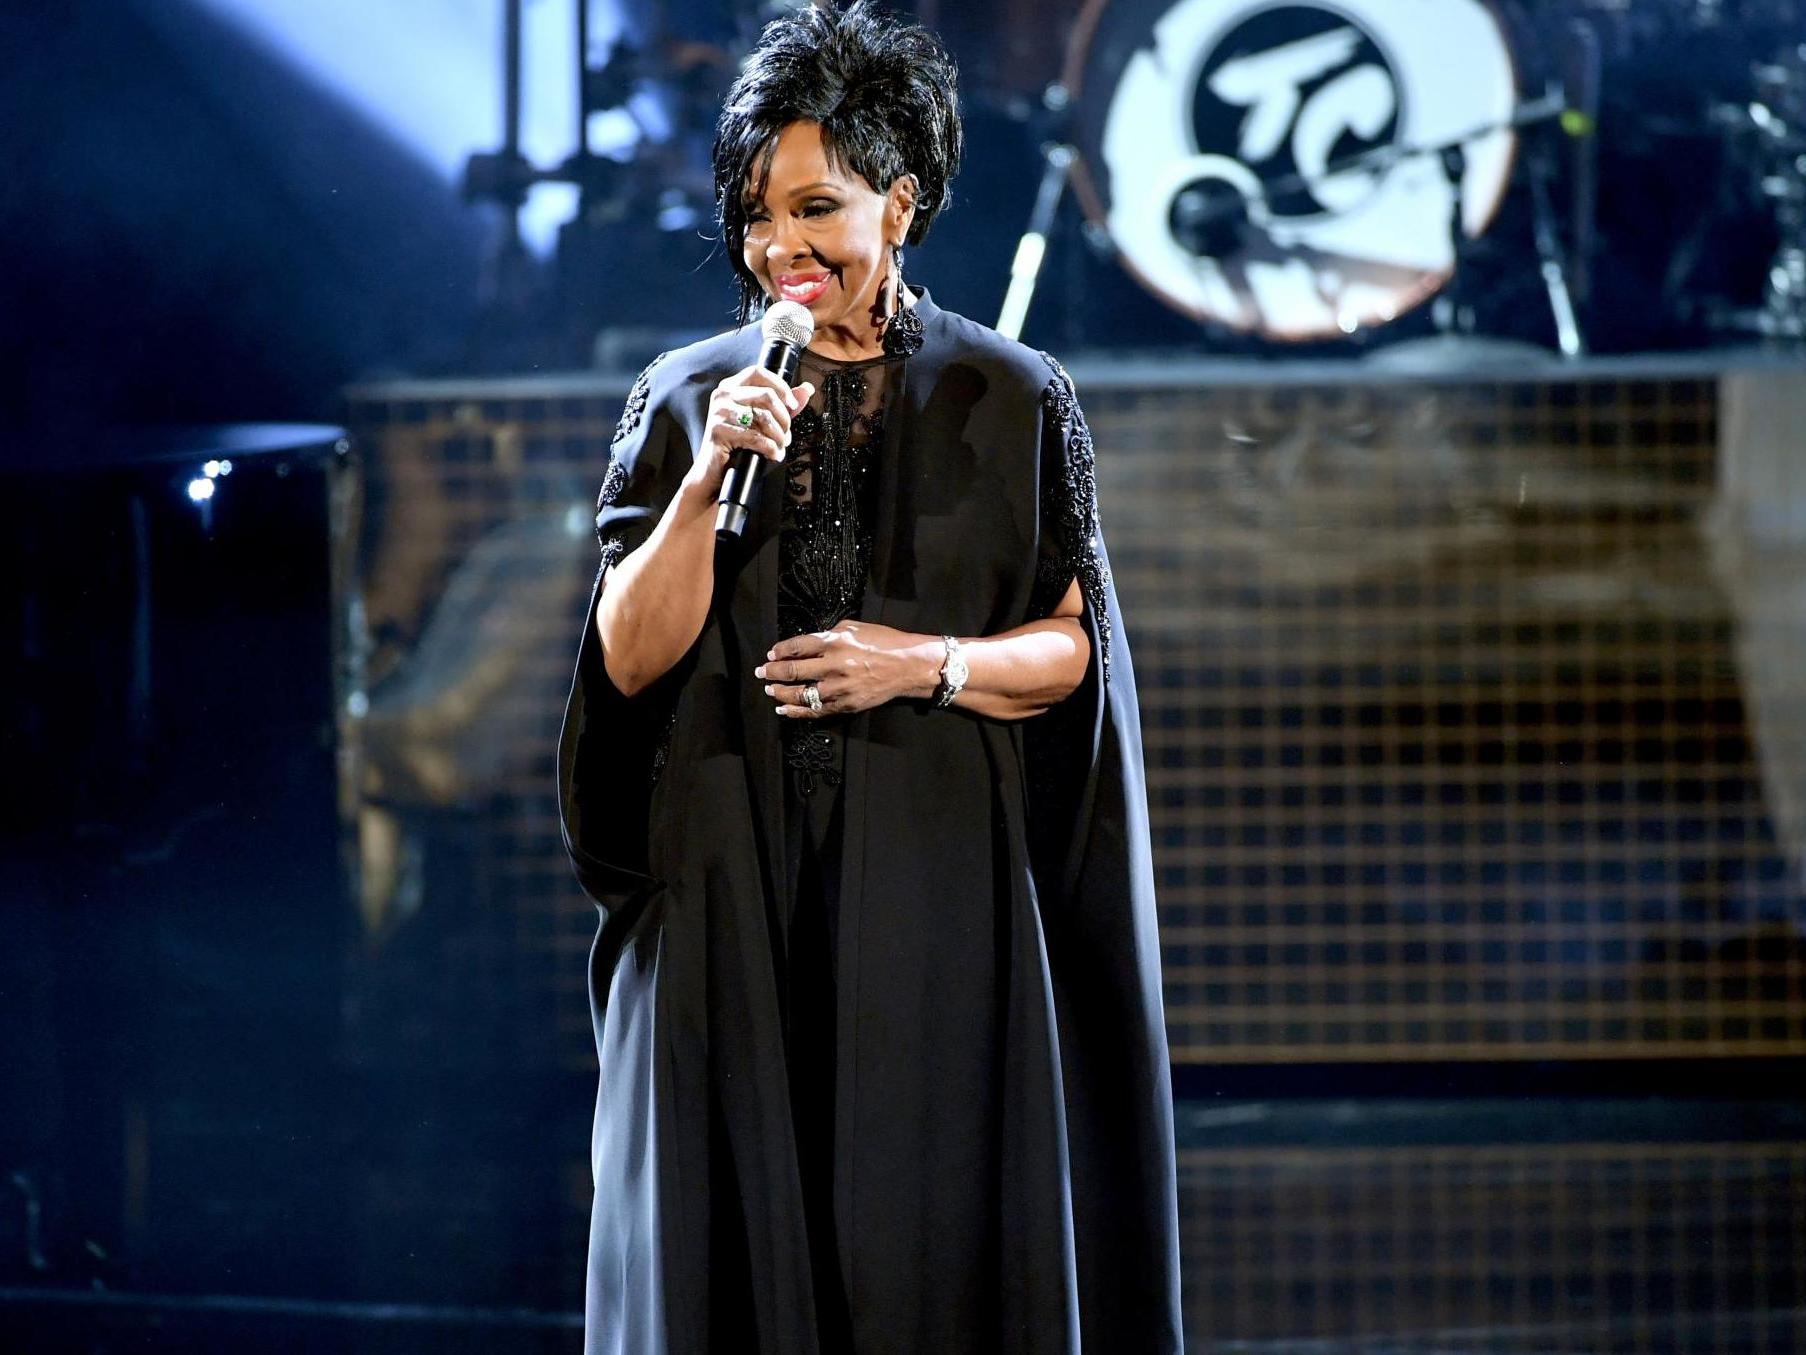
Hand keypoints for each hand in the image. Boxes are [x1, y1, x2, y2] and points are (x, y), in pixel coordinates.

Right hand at [681, 365, 814, 501]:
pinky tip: (774, 454)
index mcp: (731, 387)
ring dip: (779, 436)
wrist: (713, 470)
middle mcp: (722, 395)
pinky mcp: (718, 431)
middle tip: (787, 434)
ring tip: (781, 446)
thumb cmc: (737, 445)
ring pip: (763, 417)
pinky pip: (755, 437)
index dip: (780, 386)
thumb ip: (783, 404)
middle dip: (784, 418)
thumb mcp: (762, 421)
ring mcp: (718, 412)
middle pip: (766, 395)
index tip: (793, 404)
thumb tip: (807, 389)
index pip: (758, 372)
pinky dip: (770, 448)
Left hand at [754, 620, 940, 717]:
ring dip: (780, 692)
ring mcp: (839, 688)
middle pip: (793, 670)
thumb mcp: (855, 627)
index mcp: (835, 642)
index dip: (780, 651)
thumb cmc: (885, 642)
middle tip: (761, 672)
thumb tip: (809, 644)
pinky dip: (797, 711)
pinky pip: (815, 711)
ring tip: (770, 690)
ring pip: (800, 694)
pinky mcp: (846, 705)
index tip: (771, 654)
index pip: (797, 646)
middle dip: (772, 672)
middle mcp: (834, 665)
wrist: (909, 666)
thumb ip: (829, 634)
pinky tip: (784, 708)